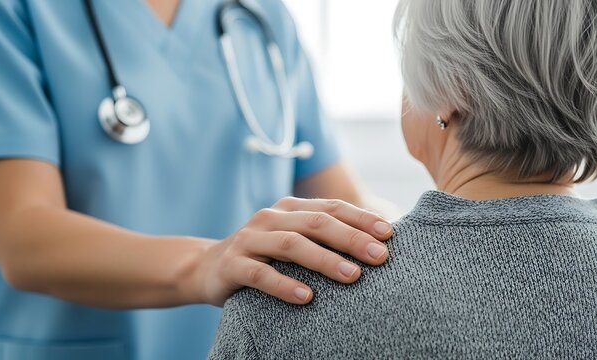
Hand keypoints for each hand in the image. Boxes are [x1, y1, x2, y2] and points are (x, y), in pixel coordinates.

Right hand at [200, 197, 392, 305]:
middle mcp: (270, 217)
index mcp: (290, 207)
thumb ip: (323, 236)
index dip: (361, 218)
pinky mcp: (232, 265)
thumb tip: (376, 244)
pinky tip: (306, 298)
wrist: (206, 266)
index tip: (390, 234)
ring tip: (353, 276)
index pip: (331, 208)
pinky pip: (260, 274)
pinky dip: (284, 285)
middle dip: (351, 238)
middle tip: (381, 257)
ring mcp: (249, 239)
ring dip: (324, 260)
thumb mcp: (292, 239)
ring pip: (291, 245)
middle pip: (316, 223)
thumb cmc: (264, 256)